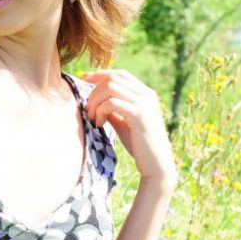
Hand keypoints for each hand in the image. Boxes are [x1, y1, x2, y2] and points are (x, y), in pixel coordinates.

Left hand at [82, 68, 177, 185]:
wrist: (156, 165)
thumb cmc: (140, 146)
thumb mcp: (124, 124)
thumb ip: (114, 110)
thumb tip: (97, 102)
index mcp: (145, 94)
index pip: (120, 74)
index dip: (100, 74)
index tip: (84, 78)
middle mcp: (147, 95)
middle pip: (113, 79)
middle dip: (94, 92)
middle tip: (88, 111)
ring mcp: (144, 103)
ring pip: (110, 88)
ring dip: (96, 101)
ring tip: (93, 118)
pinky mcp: (139, 115)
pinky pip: (111, 103)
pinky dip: (100, 111)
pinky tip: (100, 124)